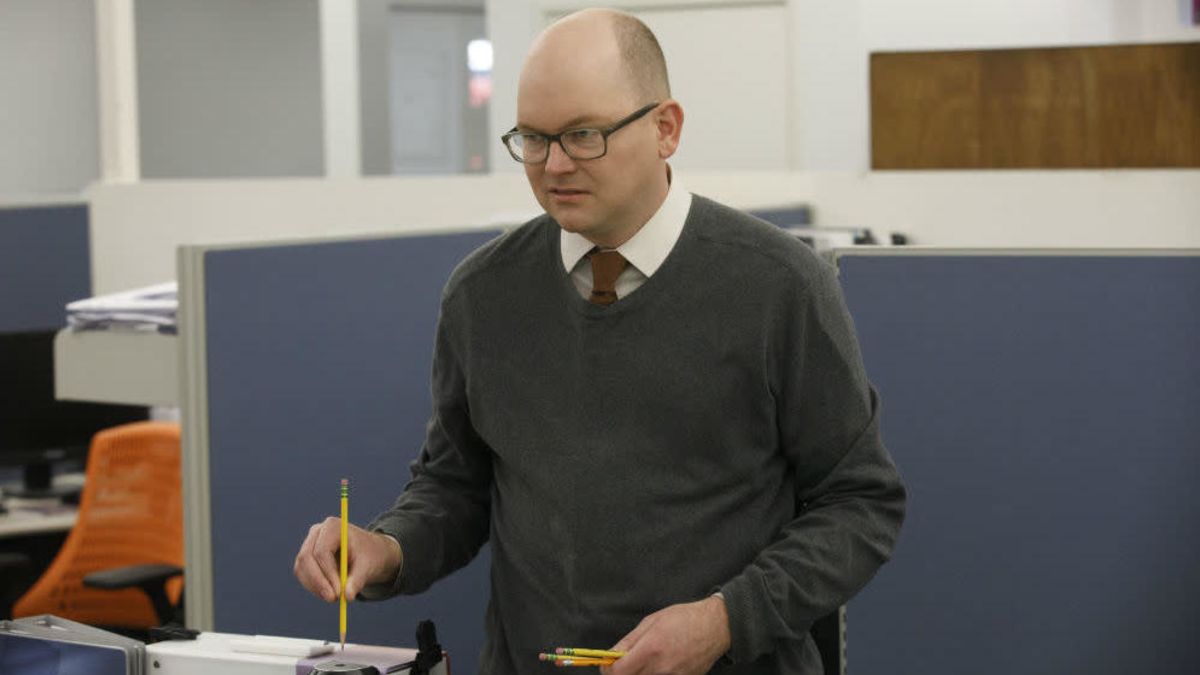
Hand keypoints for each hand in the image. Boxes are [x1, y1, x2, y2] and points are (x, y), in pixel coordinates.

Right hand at [293, 517, 402, 601]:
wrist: (368, 554)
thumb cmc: (369, 556)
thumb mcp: (367, 567)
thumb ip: (358, 580)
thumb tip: (348, 596)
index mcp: (334, 527)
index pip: (322, 551)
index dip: (327, 573)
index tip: (338, 592)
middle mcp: (317, 532)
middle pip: (306, 557)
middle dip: (318, 581)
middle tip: (333, 599)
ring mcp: (309, 543)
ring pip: (301, 568)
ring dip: (315, 586)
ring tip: (335, 597)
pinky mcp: (306, 557)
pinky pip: (302, 573)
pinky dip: (313, 586)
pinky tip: (328, 593)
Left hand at [602, 596, 730, 674]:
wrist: (715, 627)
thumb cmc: (684, 619)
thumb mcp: (652, 621)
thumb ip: (630, 641)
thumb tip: (612, 655)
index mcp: (650, 649)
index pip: (618, 673)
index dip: (608, 670)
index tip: (608, 665)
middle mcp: (660, 669)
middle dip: (623, 673)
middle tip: (627, 663)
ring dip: (638, 674)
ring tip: (646, 661)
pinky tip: (660, 665)